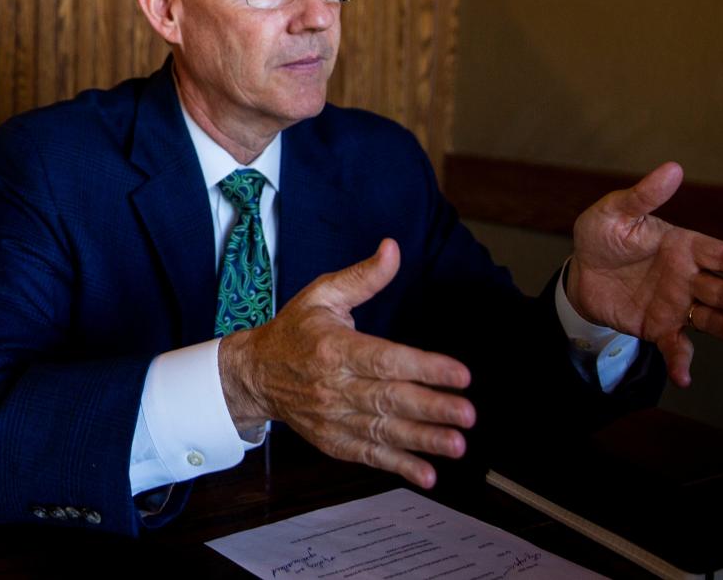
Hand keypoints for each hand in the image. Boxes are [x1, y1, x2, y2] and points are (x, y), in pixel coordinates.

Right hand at [217, 239, 475, 488]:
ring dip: (422, 440)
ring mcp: (332, 417)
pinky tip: (428, 474)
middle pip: (388, 399)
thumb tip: (393, 248)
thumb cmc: (293, 330)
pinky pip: (368, 456)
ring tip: (457, 444)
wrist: (254, 372)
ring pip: (383, 431)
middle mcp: (333, 386)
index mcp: (334, 348)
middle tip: (467, 413)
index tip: (460, 373)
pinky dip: (398, 467)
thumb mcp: (323, 294)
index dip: (424, 367)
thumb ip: (363, 277)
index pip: (385, 359)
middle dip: (431, 408)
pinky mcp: (332, 440)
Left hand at [566, 162, 722, 387]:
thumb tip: (673, 168)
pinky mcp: (659, 328)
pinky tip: (685, 378)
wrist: (579, 271)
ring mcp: (677, 305)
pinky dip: (681, 362)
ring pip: (712, 321)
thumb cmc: (601, 235)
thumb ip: (643, 196)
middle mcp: (689, 277)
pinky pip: (675, 346)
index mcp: (685, 246)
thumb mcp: (615, 212)